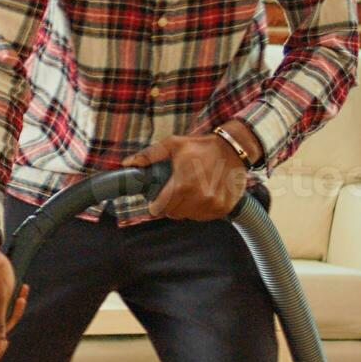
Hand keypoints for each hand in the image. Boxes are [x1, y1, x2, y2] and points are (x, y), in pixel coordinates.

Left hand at [123, 131, 249, 220]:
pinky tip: (202, 195)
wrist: (233, 149)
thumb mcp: (172, 145)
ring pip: (189, 216)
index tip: (157, 200)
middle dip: (170, 205)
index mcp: (183, 185)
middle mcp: (199, 198)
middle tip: (174, 192)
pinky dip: (201, 209)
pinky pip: (204, 216)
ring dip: (186, 208)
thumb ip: (148, 156)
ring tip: (190, 192)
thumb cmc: (200, 146)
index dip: (156, 205)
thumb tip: (127, 163)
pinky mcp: (223, 208)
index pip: (160, 208)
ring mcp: (212, 205)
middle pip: (174, 214)